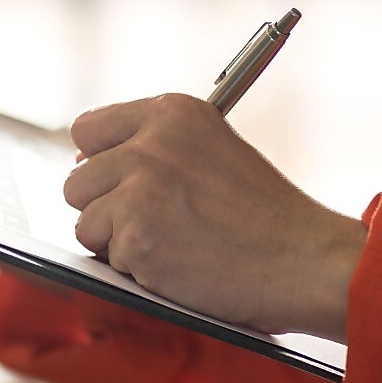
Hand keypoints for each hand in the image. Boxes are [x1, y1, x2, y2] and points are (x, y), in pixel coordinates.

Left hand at [62, 93, 365, 340]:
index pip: (88, 129)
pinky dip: (135, 269)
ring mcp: (139, 189)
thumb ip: (154, 148)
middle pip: (75, 181)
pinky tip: (177, 263)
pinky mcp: (135, 236)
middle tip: (152, 223)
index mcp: (171, 113)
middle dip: (104, 208)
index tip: (116, 180)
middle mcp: (150, 143)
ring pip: (84, 222)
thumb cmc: (264, 215)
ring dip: (116, 241)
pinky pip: (106, 257)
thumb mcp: (212, 151)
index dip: (97, 161)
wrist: (306, 260)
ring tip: (169, 242)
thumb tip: (83, 163)